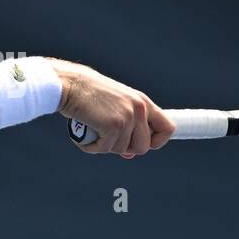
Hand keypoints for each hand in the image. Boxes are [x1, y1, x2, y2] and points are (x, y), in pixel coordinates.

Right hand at [50, 59, 175, 156]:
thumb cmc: (88, 95)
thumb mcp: (115, 107)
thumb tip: (130, 154)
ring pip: (123, 150)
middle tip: (109, 138)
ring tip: (94, 131)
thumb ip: (127, 127)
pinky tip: (86, 134)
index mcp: (142, 102)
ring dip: (105, 146)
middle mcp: (139, 108)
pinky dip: (92, 147)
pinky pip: (105, 149)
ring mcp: (127, 117)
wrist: (70, 84)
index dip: (157, 142)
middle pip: (144, 147)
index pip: (167, 128)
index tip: (143, 145)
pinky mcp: (113, 125)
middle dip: (126, 149)